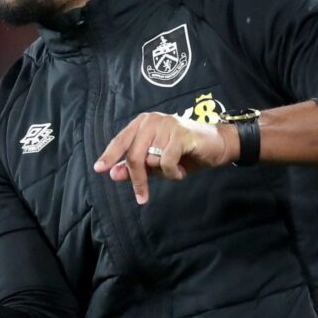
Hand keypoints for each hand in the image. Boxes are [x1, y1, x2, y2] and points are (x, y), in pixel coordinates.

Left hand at [93, 113, 237, 204]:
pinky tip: (182, 171)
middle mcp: (152, 120)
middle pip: (133, 155)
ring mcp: (166, 125)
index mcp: (143, 123)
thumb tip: (114, 174)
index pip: (121, 140)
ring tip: (176, 170)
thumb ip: (136, 167)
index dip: (110, 156)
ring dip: (163, 173)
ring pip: (151, 160)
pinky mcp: (180, 134)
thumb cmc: (187, 153)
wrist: (218, 145)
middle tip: (142, 197)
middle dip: (137, 179)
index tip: (99, 169)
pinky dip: (173, 173)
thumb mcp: (158, 162)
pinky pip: (166, 162)